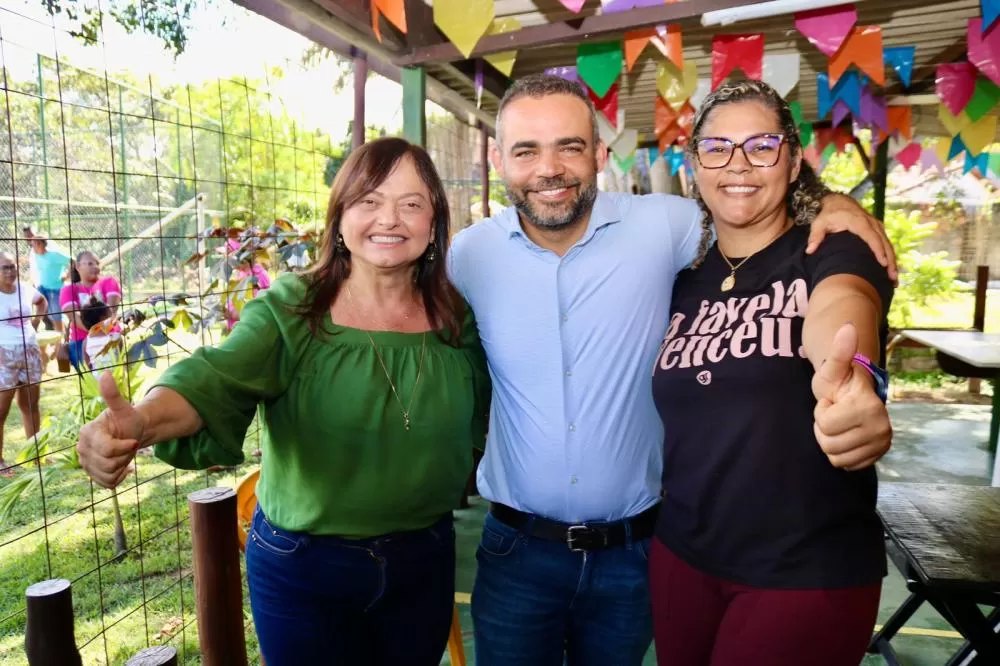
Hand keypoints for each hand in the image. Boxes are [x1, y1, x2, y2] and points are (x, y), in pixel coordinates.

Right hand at [77, 372, 146, 487]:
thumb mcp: (124, 408)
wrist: (131, 433)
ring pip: (108, 475)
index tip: (135, 442)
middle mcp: (81, 448)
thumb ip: (113, 394)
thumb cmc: (128, 419)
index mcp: (87, 432)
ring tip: (124, 454)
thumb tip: (105, 374)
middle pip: (108, 464)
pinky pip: (108, 484)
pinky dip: (119, 477)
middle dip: (124, 456)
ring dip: (122, 466)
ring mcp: (85, 463)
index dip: (124, 448)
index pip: (106, 449)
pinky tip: (123, 466)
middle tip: (128, 447)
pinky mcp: (92, 474)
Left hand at [806, 193, 898, 281]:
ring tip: (894, 278)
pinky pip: (886, 243)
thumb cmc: (828, 214)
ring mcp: (876, 225)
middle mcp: (871, 223)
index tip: (883, 263)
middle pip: (884, 242)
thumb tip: (809, 250)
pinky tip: (891, 269)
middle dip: (890, 260)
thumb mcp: (819, 223)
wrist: (839, 201)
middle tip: (892, 277)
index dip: (878, 250)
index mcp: (858, 221)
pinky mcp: (878, 229)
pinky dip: (890, 256)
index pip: (871, 236)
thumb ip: (815, 236)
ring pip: (887, 244)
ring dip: (893, 260)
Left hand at [811, 323, 891, 469]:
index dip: (822, 411)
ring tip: (839, 422)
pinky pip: (844, 465)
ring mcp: (881, 445)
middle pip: (829, 445)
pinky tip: (845, 435)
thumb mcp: (833, 366)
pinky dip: (839, 453)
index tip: (833, 401)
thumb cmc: (840, 380)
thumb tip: (847, 327)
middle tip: (835, 412)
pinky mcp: (876, 457)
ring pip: (834, 457)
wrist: (855, 393)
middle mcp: (881, 429)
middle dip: (824, 427)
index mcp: (870, 408)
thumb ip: (839, 351)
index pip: (826, 425)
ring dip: (830, 440)